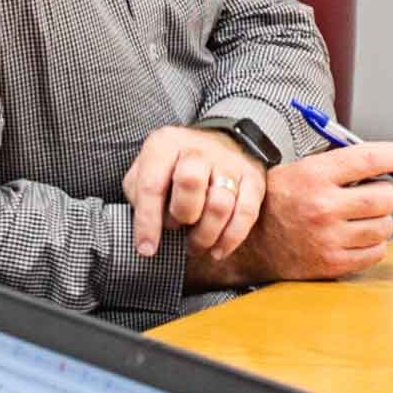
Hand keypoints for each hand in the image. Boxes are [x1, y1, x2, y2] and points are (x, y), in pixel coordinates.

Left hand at [121, 122, 264, 267]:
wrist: (218, 142)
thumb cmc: (174, 166)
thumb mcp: (147, 169)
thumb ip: (138, 193)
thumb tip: (147, 228)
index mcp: (165, 144)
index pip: (152, 185)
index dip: (147, 221)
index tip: (146, 248)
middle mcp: (198, 150)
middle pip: (190, 183)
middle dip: (182, 214)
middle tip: (179, 227)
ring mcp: (229, 163)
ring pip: (220, 204)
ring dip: (205, 235)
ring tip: (195, 245)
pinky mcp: (253, 179)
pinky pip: (246, 213)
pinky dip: (231, 238)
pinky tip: (218, 250)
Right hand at [203, 137, 392, 284]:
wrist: (251, 242)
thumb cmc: (281, 200)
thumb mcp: (304, 170)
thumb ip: (344, 166)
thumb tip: (392, 164)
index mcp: (315, 176)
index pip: (369, 158)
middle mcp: (323, 207)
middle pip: (385, 197)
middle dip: (386, 194)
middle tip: (371, 194)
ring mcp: (329, 239)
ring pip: (385, 226)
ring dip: (380, 220)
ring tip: (358, 218)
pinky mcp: (333, 264)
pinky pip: (377, 252)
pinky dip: (373, 244)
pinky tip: (354, 237)